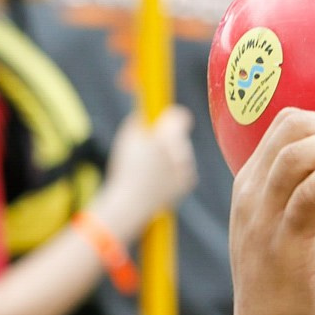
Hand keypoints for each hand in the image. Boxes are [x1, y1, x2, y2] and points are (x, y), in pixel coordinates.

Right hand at [104, 104, 197, 235]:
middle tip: (149, 146)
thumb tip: (150, 111)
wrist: (131, 203)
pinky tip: (158, 177)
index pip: (181, 116)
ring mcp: (187, 168)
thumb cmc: (126, 168)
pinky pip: (183, 169)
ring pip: (182, 152)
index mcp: (169, 137)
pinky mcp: (188, 183)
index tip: (162, 119)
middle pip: (180, 135)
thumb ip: (143, 119)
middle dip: (167, 138)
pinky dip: (173, 170)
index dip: (171, 116)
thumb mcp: (128, 136)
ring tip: (150, 166)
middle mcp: (183, 151)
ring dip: (170, 155)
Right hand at [225, 107, 314, 314]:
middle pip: (293, 125)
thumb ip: (312, 201)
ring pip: (300, 149)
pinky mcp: (286, 243)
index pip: (286, 126)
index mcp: (251, 190)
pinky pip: (313, 189)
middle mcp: (251, 197)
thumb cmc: (286, 297)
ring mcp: (264, 218)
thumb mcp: (290, 236)